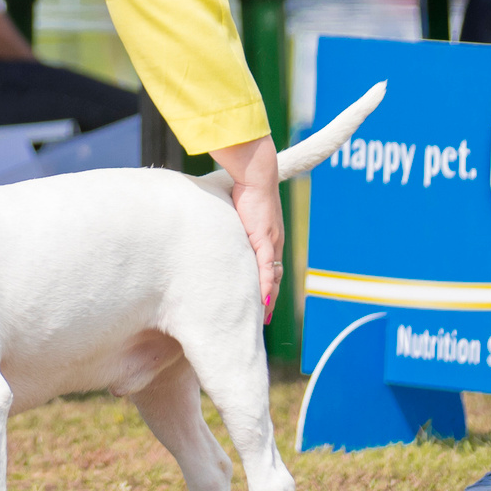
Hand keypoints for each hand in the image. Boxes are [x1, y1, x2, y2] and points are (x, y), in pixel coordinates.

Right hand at [209, 134, 285, 320]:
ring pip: (272, 277)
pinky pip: (266, 268)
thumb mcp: (237, 211)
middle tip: (263, 317)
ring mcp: (270, 242)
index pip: (270, 267)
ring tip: (263, 316)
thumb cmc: (245, 187)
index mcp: (269, 237)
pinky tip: (264, 300)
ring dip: (269, 297)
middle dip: (270, 298)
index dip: (268, 285)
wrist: (256, 174)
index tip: (262, 301)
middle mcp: (273, 242)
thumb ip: (232, 223)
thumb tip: (215, 223)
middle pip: (274, 277)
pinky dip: (266, 285)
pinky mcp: (264, 239)